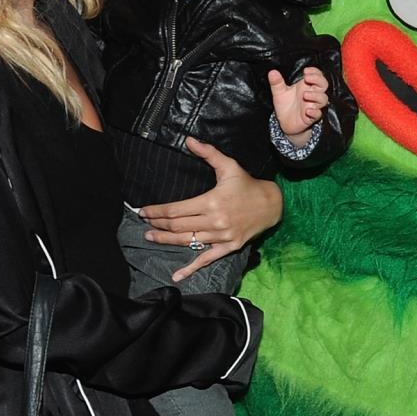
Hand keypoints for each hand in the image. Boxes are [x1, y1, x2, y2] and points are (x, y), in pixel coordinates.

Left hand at [138, 136, 284, 282]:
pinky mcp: (229, 247)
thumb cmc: (248, 184)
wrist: (272, 204)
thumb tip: (189, 140)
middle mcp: (214, 221)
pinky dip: (191, 268)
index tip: (143, 211)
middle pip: (177, 227)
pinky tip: (177, 275)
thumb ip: (208, 154)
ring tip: (151, 238)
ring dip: (166, 241)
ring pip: (187, 242)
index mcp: (211, 202)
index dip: (157, 212)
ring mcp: (221, 237)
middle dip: (158, 225)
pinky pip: (207, 259)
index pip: (176, 210)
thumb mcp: (229, 166)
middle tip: (145, 224)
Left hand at [270, 66, 327, 140]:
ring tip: (305, 95)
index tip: (306, 71)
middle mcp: (312, 95)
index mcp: (306, 86)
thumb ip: (276, 82)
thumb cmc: (285, 105)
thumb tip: (272, 72)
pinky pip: (318, 114)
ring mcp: (313, 106)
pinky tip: (307, 111)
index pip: (317, 76)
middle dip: (318, 80)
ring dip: (316, 96)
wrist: (284, 122)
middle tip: (307, 78)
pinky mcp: (311, 117)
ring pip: (323, 99)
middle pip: (323, 85)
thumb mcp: (279, 92)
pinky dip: (315, 112)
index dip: (315, 72)